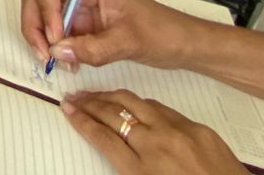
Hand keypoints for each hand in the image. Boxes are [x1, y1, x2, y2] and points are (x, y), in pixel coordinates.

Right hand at [20, 0, 195, 72]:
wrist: (180, 44)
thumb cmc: (161, 32)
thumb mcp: (128, 42)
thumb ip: (92, 48)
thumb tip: (57, 51)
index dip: (44, 11)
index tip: (56, 38)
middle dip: (34, 25)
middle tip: (45, 54)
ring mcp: (78, 9)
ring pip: (41, 15)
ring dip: (41, 38)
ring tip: (56, 62)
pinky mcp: (81, 26)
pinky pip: (55, 33)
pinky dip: (54, 48)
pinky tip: (68, 63)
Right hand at [61, 90, 245, 173]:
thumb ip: (128, 169)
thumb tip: (112, 146)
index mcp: (141, 170)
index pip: (101, 136)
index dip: (80, 120)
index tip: (66, 108)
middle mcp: (156, 146)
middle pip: (112, 114)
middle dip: (88, 103)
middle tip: (74, 97)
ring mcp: (178, 133)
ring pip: (134, 103)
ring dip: (111, 96)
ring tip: (96, 95)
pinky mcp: (197, 128)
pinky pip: (161, 108)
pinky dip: (141, 104)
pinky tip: (133, 104)